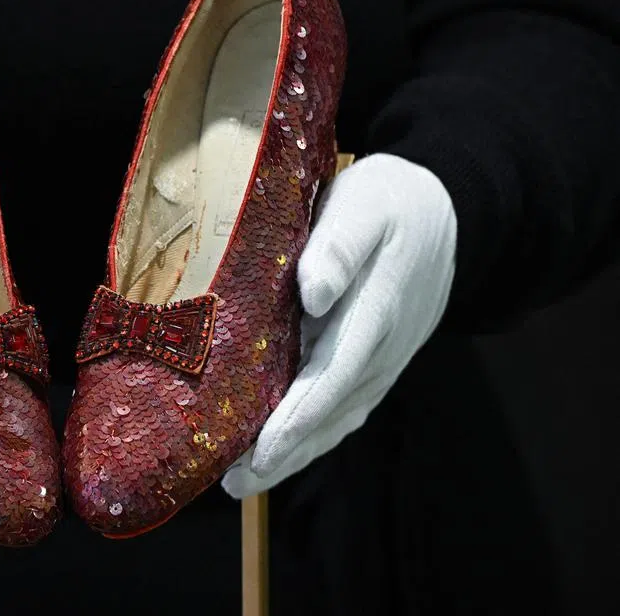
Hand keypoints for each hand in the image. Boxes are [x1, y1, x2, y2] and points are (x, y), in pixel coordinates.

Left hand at [223, 154, 456, 496]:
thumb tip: (314, 293)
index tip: (262, 451)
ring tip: (247, 478)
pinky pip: (345, 405)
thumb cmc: (392, 201)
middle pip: (331, 414)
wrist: (447, 209)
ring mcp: (383, 360)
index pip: (331, 379)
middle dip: (286, 452)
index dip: (297, 419)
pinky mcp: (378, 359)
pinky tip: (283, 446)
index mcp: (373, 314)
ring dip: (297, 450)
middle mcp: (381, 350)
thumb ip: (339, 246)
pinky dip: (314, 431)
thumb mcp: (365, 206)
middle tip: (236, 483)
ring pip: (339, 417)